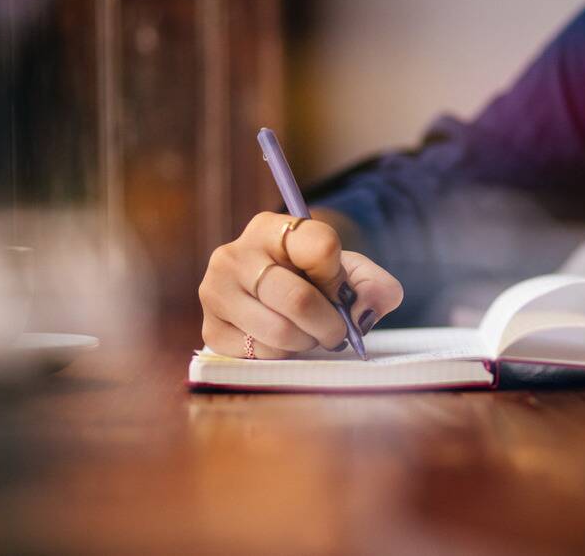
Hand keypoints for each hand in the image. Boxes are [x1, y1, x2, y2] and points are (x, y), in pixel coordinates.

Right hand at [199, 211, 402, 358]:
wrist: (274, 297)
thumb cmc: (316, 282)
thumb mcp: (351, 273)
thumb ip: (374, 287)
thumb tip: (360, 313)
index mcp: (271, 228)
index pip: (321, 246)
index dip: (340, 278)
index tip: (340, 289)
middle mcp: (234, 254)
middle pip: (299, 299)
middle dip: (329, 324)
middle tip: (335, 331)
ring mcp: (215, 291)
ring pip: (279, 332)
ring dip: (306, 342)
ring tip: (306, 333)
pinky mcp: (210, 328)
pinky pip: (260, 354)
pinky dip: (282, 355)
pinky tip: (281, 341)